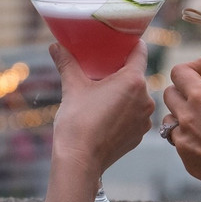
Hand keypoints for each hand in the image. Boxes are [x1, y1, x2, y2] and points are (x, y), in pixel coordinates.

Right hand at [49, 41, 155, 179]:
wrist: (79, 161)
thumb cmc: (77, 122)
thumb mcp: (72, 87)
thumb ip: (67, 63)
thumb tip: (55, 46)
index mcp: (133, 80)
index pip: (139, 52)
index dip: (131, 43)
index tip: (122, 40)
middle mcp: (145, 98)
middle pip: (136, 75)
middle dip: (121, 71)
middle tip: (103, 68)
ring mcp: (145, 118)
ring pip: (136, 96)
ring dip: (123, 93)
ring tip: (103, 94)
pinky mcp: (140, 134)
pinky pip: (135, 115)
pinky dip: (124, 111)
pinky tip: (107, 114)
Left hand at [162, 58, 200, 201]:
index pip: (179, 72)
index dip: (191, 67)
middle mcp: (188, 119)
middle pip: (169, 94)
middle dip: (183, 90)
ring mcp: (185, 143)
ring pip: (170, 122)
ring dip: (181, 117)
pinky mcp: (189, 164)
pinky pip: (179, 146)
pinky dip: (189, 141)